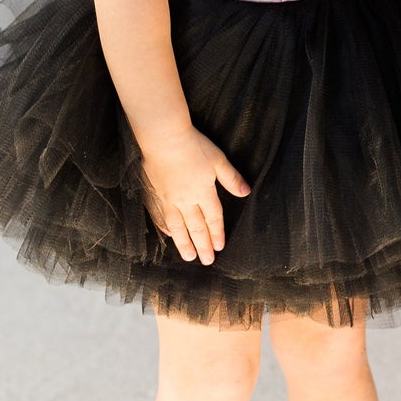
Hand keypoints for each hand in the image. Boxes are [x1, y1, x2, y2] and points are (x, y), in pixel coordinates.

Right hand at [138, 127, 250, 263]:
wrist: (164, 139)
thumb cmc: (194, 146)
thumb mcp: (219, 160)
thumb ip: (231, 178)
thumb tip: (246, 192)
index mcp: (204, 191)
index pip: (213, 217)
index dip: (217, 233)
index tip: (220, 247)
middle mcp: (186, 200)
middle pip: (196, 227)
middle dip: (203, 245)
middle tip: (207, 261)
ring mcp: (168, 200)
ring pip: (178, 227)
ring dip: (184, 243)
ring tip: (190, 257)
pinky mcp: (155, 195)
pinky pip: (161, 218)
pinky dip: (166, 229)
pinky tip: (169, 236)